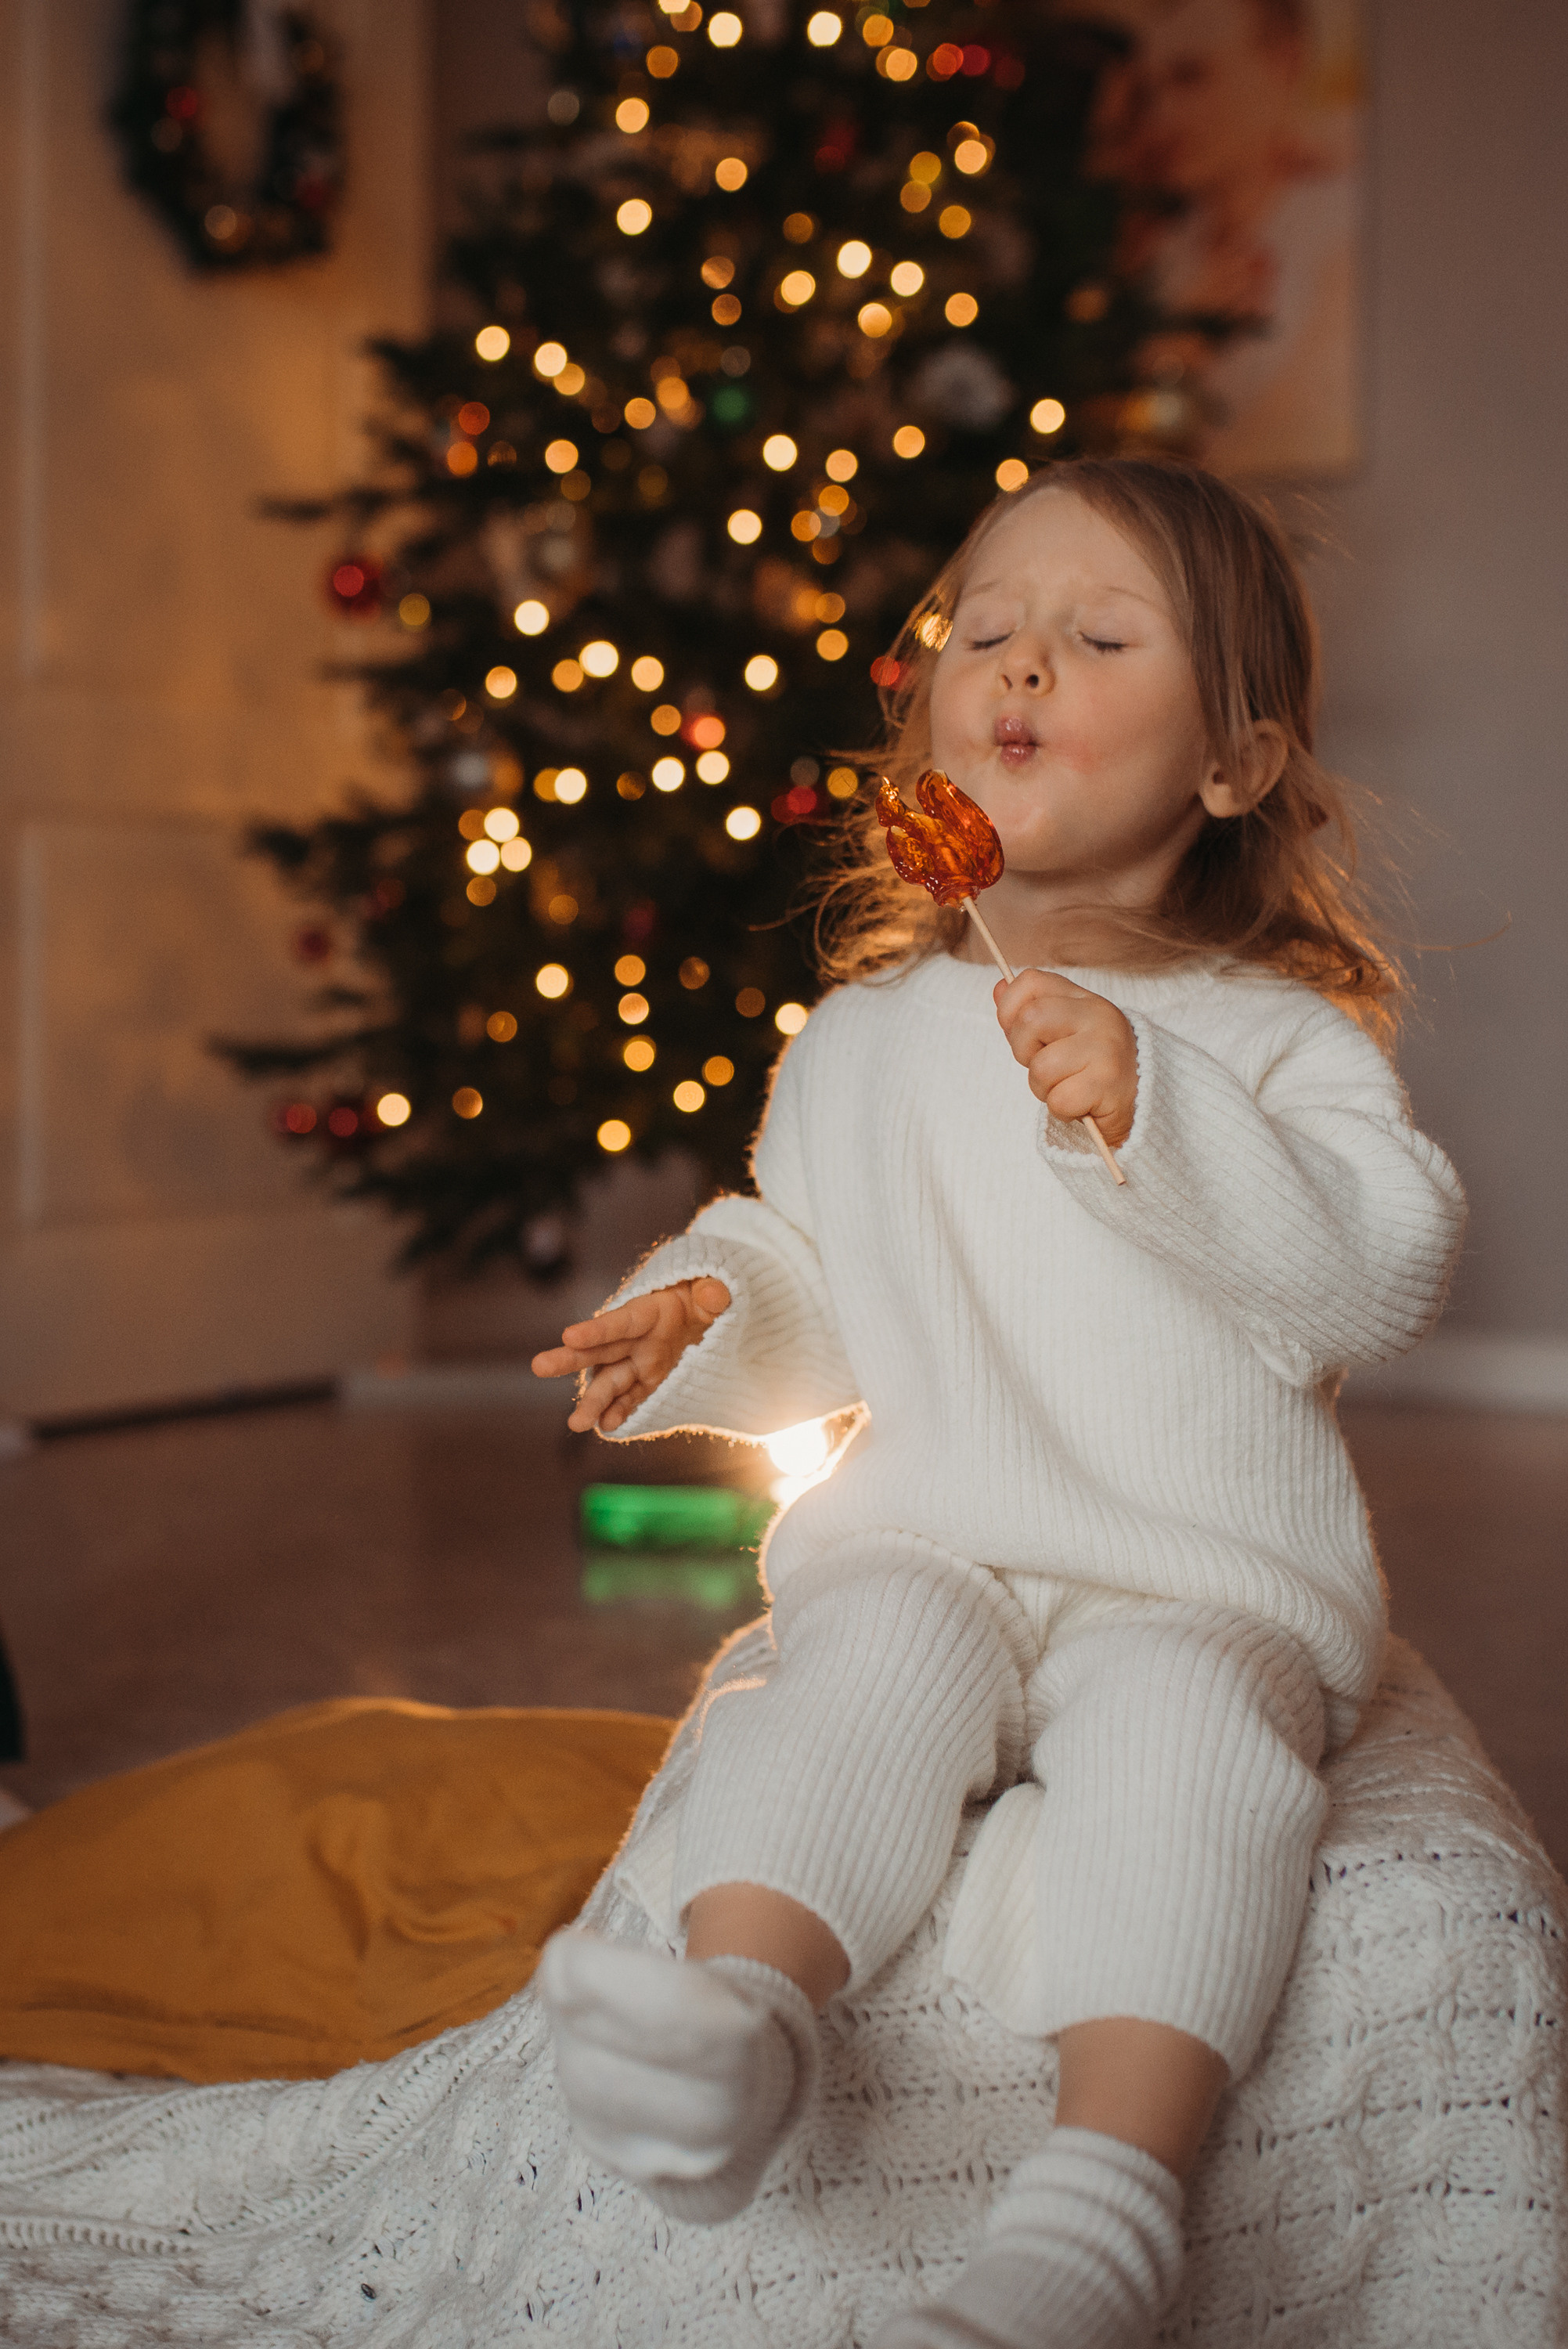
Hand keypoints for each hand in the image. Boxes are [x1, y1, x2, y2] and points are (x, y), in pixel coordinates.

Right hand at [530, 1277, 731, 1433]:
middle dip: (569, 1359)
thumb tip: (715, 1295)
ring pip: (610, 1382)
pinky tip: (606, 1428)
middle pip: (599, 1350)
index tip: (569, 1335)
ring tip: (577, 1424)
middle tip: (538, 1366)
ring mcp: (640, 1362)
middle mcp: (636, 1339)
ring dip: (593, 1402)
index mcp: (648, 1311)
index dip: (596, 1329)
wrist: (708, 1314)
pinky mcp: (649, 1381)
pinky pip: (631, 1399)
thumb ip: (714, 1292)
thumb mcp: (715, 1289)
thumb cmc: (706, 1296)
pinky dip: (619, 1413)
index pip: (619, 1321)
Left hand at [994, 969, 1137, 1146]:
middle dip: (1023, 1051)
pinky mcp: (1107, 1083)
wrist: (1140, 1103)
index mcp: (1083, 999)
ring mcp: (1105, 1048)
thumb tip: (1000, 988)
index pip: (1031, 981)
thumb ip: (1030, 1012)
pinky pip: (1058, 1100)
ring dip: (1043, 1088)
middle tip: (1045, 1066)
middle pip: (1029, 1020)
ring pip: (1041, 1067)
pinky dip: (1062, 1110)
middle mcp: (1098, 1016)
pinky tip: (1082, 1104)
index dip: (1010, 1009)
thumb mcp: (1061, 1033)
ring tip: (1067, 1087)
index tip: (1019, 1033)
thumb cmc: (1090, 1067)